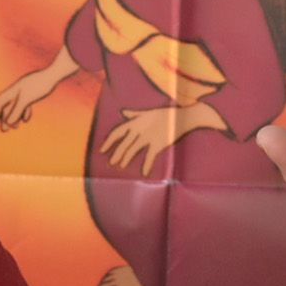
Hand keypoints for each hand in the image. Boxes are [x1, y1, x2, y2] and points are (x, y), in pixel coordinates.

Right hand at [0, 68, 63, 131]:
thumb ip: (16, 111)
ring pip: (15, 106)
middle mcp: (16, 90)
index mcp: (13, 90)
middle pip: (6, 106)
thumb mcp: (27, 99)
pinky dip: (23, 112)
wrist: (54, 74)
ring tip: (15, 127)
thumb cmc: (40, 85)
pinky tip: (26, 119)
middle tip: (4, 130)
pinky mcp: (32, 92)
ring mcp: (24, 91)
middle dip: (3, 118)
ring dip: (14, 117)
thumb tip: (8, 123)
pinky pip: (24, 104)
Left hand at [100, 102, 226, 175]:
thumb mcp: (148, 111)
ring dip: (126, 159)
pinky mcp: (158, 144)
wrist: (183, 117)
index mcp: (136, 121)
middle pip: (124, 144)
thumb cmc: (166, 114)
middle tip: (112, 162)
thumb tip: (122, 112)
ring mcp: (148, 137)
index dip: (109, 141)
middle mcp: (139, 129)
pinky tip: (143, 173)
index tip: (102, 150)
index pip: (117, 131)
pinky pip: (149, 156)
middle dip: (117, 154)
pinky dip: (146, 165)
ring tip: (122, 166)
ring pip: (133, 150)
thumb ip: (134, 114)